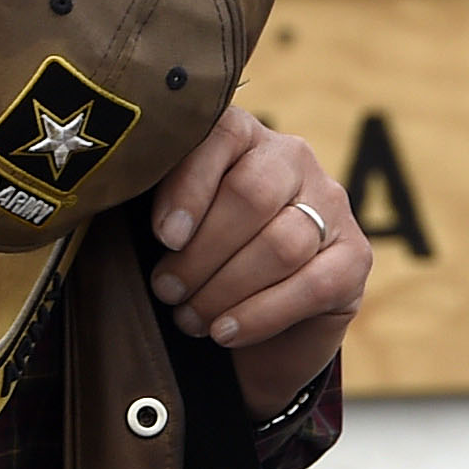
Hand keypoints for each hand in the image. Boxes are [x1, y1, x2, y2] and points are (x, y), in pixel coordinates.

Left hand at [148, 107, 369, 419]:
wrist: (247, 332)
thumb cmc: (193, 263)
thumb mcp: (165, 229)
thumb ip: (148, 204)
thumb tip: (112, 198)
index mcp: (240, 135)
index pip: (219, 137)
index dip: (187, 187)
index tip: (163, 237)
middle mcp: (292, 158)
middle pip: (253, 194)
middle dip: (202, 251)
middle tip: (167, 289)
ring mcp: (332, 205)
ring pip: (282, 242)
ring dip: (226, 287)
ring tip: (189, 316)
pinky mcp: (356, 258)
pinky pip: (313, 284)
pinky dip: (261, 313)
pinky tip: (226, 331)